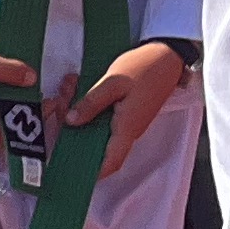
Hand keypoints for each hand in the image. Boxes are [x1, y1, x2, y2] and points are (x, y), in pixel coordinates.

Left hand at [66, 40, 191, 179]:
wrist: (168, 55)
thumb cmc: (144, 67)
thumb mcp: (113, 82)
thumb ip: (91, 103)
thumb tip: (71, 121)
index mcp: (127, 127)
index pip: (111, 162)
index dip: (93, 172)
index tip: (72, 173)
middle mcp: (129, 129)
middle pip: (99, 145)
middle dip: (75, 131)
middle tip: (61, 106)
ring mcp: (129, 121)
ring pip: (99, 128)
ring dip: (81, 114)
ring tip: (68, 90)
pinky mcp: (128, 112)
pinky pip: (105, 117)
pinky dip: (90, 106)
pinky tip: (80, 88)